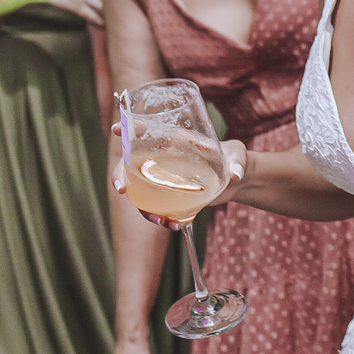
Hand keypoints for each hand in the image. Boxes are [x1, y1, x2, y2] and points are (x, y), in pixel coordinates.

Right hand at [110, 123, 244, 225]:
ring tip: (159, 220)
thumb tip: (236, 175)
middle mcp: (164, 159)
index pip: (146, 130)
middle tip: (122, 189)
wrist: (236, 180)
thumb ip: (238, 160)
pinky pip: (156, 207)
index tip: (115, 129)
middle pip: (131, 164)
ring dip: (142, 206)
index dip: (127, 128)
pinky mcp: (170, 196)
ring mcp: (164, 179)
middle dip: (120, 175)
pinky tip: (172, 226)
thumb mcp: (238, 155)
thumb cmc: (233, 158)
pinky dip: (159, 218)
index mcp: (175, 141)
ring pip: (140, 191)